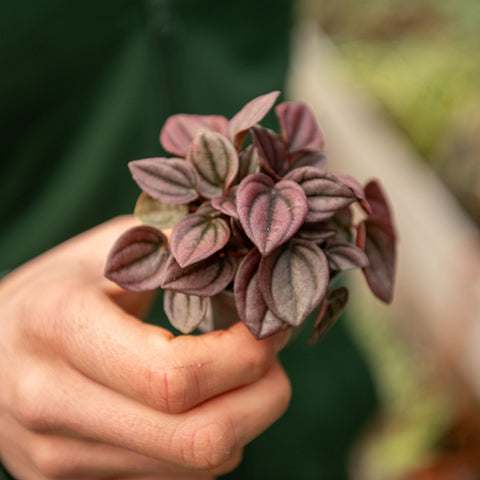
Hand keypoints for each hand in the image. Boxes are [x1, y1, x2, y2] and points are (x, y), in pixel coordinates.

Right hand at [0, 216, 291, 479]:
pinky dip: (208, 444)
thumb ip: (178, 249)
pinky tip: (203, 403)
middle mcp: (51, 404)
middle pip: (196, 440)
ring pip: (193, 470)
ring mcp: (55, 457)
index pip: (176, 377)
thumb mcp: (112, 249)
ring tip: (240, 375)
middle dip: (262, 401)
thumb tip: (255, 257)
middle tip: (274, 360)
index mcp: (61, 329)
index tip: (271, 329)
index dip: (245, 358)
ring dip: (242, 422)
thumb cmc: (62, 286)